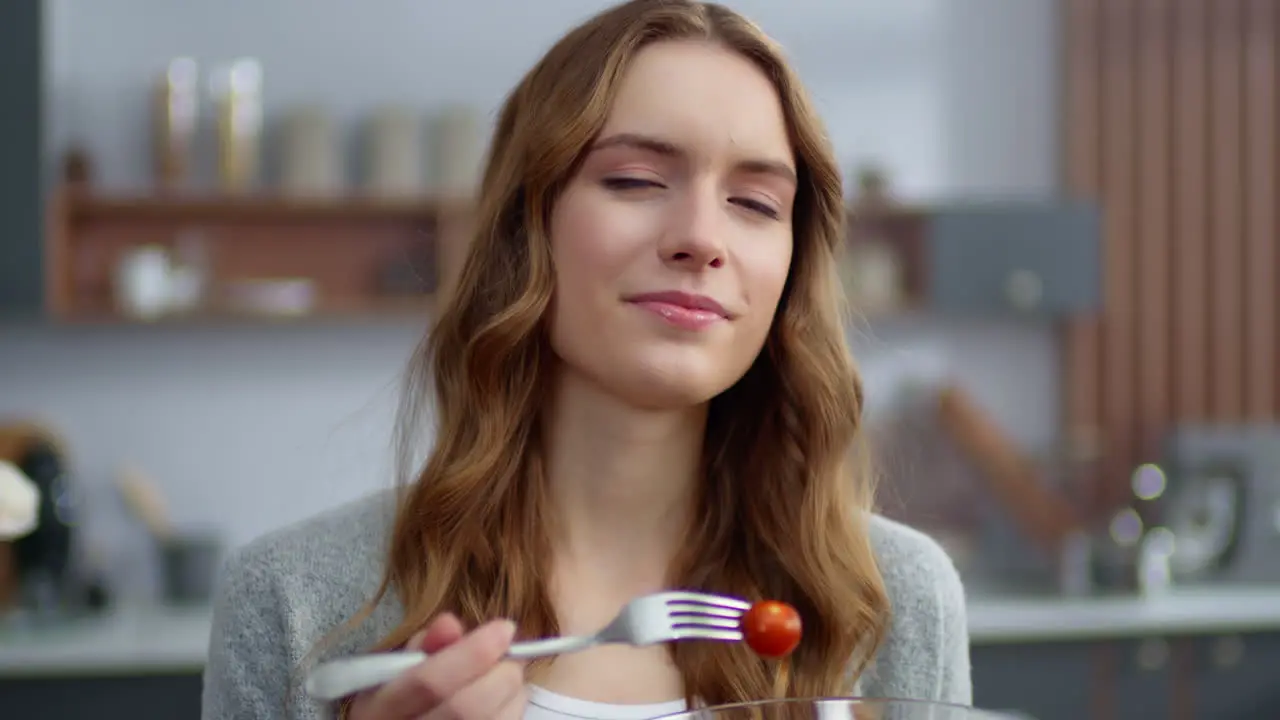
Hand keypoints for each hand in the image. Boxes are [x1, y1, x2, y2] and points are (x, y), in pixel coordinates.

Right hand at [346, 613, 525, 718]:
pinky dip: (511, 710)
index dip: (473, 653)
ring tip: (505, 679)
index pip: (429, 682)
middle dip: (500, 675)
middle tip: (510, 658)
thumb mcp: (396, 672)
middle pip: (466, 709)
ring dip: (512, 695)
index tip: (504, 628)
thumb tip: (450, 624)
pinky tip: (504, 703)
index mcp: (379, 711)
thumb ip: (424, 646)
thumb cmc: (401, 702)